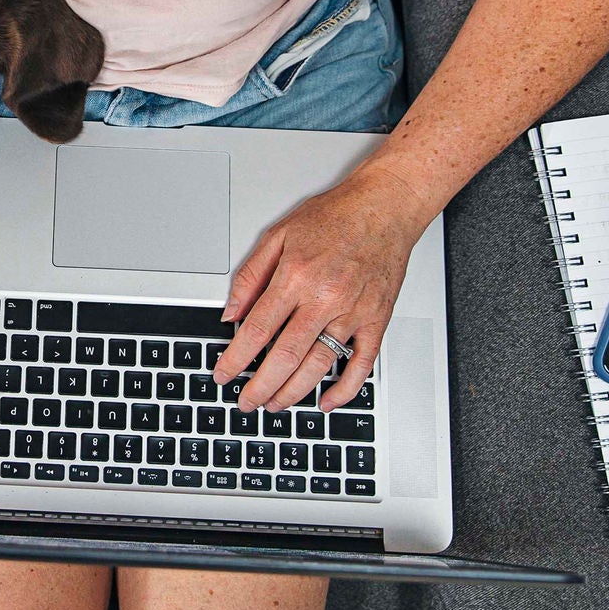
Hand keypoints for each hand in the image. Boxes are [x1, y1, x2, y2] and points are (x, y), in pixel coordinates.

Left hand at [212, 163, 436, 413]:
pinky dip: (345, 388)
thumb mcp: (279, 234)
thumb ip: (251, 276)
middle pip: (286, 355)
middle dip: (261, 386)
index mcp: (295, 276)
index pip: (257, 329)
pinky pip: (362, 363)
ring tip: (275, 404)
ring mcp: (353, 311)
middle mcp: (324, 297)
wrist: (385, 206)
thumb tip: (231, 313)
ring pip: (319, 364)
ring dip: (294, 391)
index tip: (224, 374)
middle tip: (247, 402)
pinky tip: (327, 401)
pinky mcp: (377, 319)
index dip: (236, 358)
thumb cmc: (335, 216)